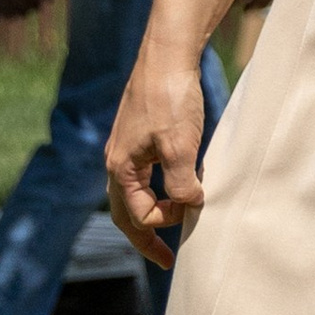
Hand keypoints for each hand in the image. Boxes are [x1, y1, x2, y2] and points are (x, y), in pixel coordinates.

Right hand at [105, 56, 210, 266]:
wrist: (167, 55)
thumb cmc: (171, 99)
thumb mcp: (179, 146)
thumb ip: (181, 182)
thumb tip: (190, 205)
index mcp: (120, 169)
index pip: (138, 215)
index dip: (167, 222)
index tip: (196, 210)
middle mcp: (118, 161)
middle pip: (127, 212)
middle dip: (146, 237)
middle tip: (166, 260)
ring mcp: (128, 147)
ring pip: (137, 191)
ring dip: (155, 210)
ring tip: (177, 222)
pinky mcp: (143, 133)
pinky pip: (147, 172)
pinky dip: (162, 186)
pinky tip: (181, 182)